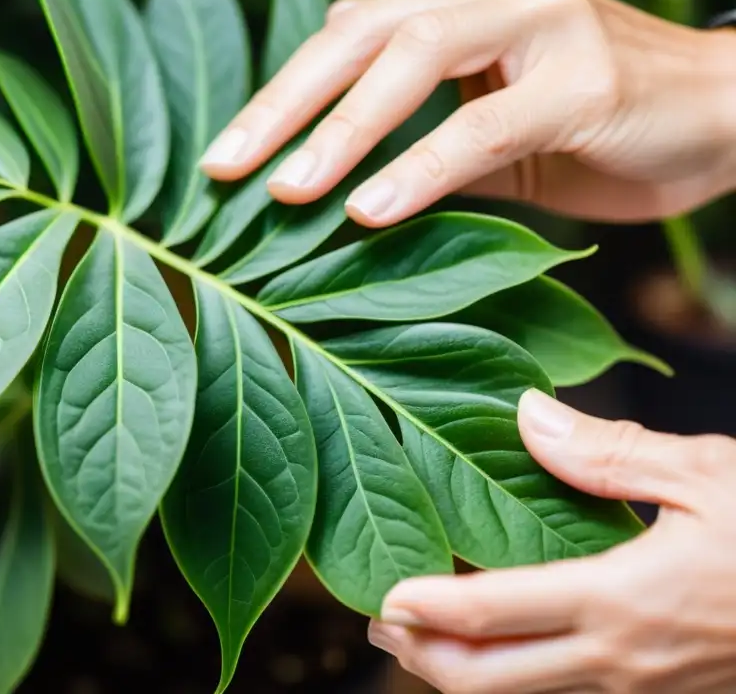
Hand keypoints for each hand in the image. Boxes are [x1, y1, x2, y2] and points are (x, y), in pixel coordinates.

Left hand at [199, 0, 735, 227]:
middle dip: (284, 103)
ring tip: (283, 188)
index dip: (280, 95)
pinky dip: (421, 166)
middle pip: (363, 33)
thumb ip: (416, 135)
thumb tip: (325, 170)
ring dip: (341, 129)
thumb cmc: (595, 129)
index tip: (223, 156)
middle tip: (223, 166)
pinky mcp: (586, 73)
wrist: (722, 116)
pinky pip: (484, 121)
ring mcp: (543, 20)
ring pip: (415, 59)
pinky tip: (368, 210)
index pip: (348, 37)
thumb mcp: (488, 138)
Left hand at [367, 389, 735, 693]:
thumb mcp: (707, 475)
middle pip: (490, 682)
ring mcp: (642, 687)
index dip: (425, 609)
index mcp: (620, 600)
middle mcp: (619, 659)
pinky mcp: (663, 690)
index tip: (379, 595)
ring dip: (463, 673)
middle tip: (378, 626)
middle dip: (424, 659)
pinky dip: (517, 677)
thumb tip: (524, 414)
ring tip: (421, 640)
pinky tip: (507, 645)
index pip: (492, 614)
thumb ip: (606, 453)